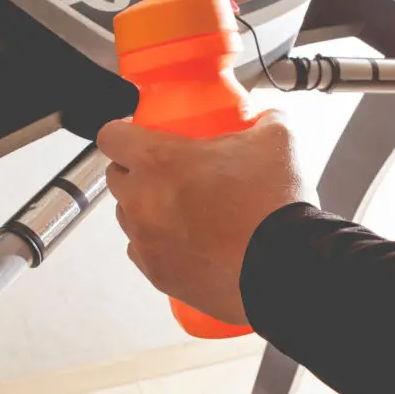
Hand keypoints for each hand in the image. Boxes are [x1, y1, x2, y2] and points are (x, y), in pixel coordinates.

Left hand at [96, 110, 316, 325]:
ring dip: (146, 209)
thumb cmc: (272, 205)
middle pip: (115, 178)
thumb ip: (265, 121)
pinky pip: (143, 252)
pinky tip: (188, 242)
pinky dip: (158, 244)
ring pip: (128, 217)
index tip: (136, 136)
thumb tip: (268, 118)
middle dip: (136, 171)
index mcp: (159, 161)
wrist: (284, 268)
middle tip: (169, 172)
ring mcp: (146, 242)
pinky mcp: (158, 275)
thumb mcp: (276, 142)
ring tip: (183, 210)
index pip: (110, 136)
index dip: (123, 133)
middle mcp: (141, 201)